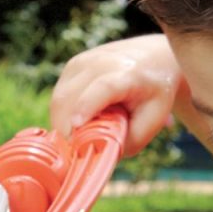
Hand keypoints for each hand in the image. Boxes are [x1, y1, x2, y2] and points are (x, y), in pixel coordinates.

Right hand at [50, 34, 181, 155]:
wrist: (153, 57)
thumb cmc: (154, 94)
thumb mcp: (152, 122)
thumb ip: (127, 141)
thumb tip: (97, 154)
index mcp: (128, 74)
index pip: (103, 87)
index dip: (87, 106)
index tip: (75, 126)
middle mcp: (101, 62)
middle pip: (70, 97)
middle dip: (68, 130)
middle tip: (79, 151)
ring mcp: (82, 61)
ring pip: (59, 99)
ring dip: (64, 124)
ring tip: (84, 135)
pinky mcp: (71, 66)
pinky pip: (58, 97)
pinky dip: (63, 116)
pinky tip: (80, 122)